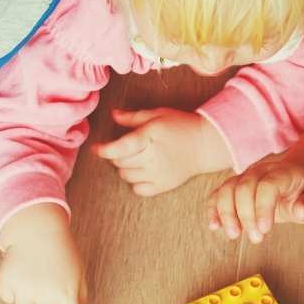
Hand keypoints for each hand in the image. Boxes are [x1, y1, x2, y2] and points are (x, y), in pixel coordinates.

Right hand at [0, 204, 85, 303]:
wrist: (37, 229)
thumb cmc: (60, 252)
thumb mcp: (77, 272)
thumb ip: (78, 296)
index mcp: (67, 291)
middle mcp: (47, 292)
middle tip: (44, 289)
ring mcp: (26, 288)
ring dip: (27, 298)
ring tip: (32, 276)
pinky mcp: (8, 282)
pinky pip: (8, 299)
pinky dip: (12, 290)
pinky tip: (19, 273)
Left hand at [94, 108, 229, 195]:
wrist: (206, 144)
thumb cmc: (181, 126)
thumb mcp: (158, 115)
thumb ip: (134, 117)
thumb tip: (113, 114)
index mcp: (150, 137)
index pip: (119, 148)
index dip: (104, 150)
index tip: (96, 148)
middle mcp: (153, 157)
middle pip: (120, 162)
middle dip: (116, 155)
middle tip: (123, 148)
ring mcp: (158, 174)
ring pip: (126, 175)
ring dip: (124, 167)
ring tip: (135, 158)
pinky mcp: (162, 186)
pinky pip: (138, 188)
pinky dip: (135, 181)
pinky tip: (142, 171)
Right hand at [208, 160, 303, 242]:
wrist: (294, 181)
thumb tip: (301, 212)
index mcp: (283, 173)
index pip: (268, 185)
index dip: (263, 208)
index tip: (265, 230)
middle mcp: (260, 171)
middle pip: (244, 188)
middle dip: (246, 216)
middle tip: (257, 239)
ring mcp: (244, 177)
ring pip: (227, 190)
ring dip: (227, 214)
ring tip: (234, 235)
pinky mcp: (233, 187)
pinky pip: (217, 194)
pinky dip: (213, 210)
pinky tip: (215, 226)